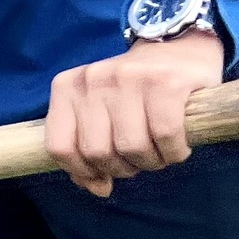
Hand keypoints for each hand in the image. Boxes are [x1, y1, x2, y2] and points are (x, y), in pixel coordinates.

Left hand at [46, 29, 222, 197]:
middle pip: (97, 152)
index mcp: (67, 87)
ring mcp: (127, 78)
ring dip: (151, 162)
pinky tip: (177, 147)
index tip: (103, 175)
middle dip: (122, 168)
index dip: (82, 171)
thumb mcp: (99, 113)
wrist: (178, 48)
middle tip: (139, 159)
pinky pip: (165, 135)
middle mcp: (92, 80)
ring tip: (159, 152)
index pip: (59, 147)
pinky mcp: (165, 82)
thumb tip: (98, 189)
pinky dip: (174, 152)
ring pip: (130, 147)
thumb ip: (87, 151)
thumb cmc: (134, 92)